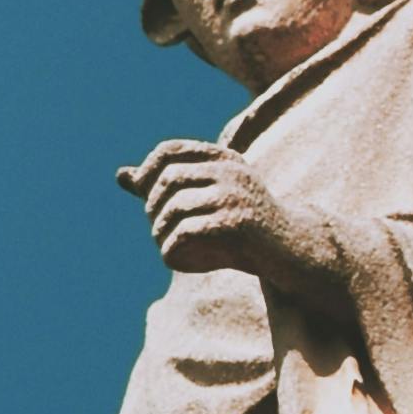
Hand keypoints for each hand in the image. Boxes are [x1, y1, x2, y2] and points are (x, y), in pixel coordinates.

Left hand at [123, 143, 340, 286]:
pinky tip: (181, 262)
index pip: (169, 151)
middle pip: (167, 182)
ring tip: (171, 248)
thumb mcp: (207, 201)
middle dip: (153, 210)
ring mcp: (236, 196)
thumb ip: (166, 187)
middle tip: (161, 230)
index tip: (146, 196)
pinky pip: (185, 236)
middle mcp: (231, 171)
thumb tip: (120, 176)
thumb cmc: (243, 228)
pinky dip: (174, 253)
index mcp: (224, 159)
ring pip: (172, 212)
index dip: (148, 171)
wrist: (291, 255)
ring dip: (162, 236)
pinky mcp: (238, 225)